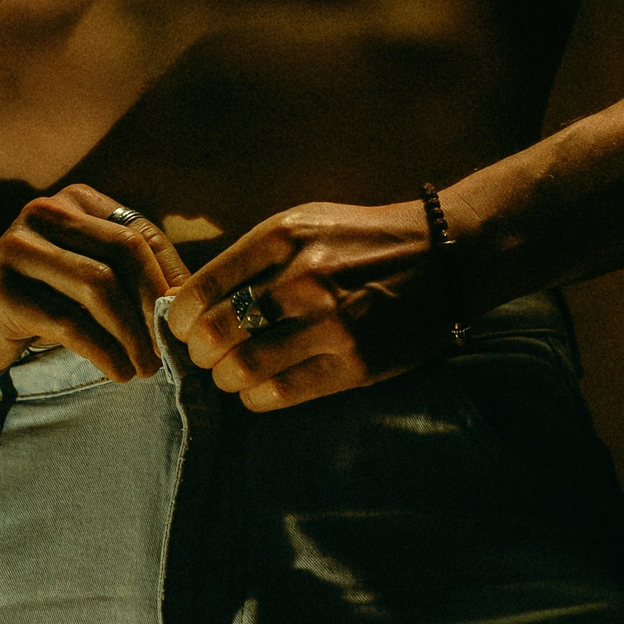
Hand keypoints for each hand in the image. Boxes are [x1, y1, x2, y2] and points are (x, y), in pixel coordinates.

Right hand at [0, 186, 184, 380]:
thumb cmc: (28, 293)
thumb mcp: (76, 270)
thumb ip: (122, 274)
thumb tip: (184, 304)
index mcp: (72, 202)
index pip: (140, 233)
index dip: (171, 277)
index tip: (186, 319)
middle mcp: (45, 213)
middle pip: (124, 252)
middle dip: (156, 304)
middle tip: (172, 346)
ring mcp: (19, 251)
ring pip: (100, 287)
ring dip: (133, 334)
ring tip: (148, 366)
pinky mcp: (4, 294)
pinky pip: (70, 324)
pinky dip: (104, 352)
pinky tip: (118, 372)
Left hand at [163, 197, 463, 409]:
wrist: (445, 256)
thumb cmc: (362, 241)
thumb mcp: (304, 225)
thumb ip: (252, 258)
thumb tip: (190, 302)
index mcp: (283, 238)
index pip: (202, 290)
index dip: (178, 319)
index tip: (181, 329)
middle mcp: (303, 278)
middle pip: (215, 334)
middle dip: (199, 353)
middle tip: (205, 357)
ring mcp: (332, 323)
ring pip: (243, 369)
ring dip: (225, 379)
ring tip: (230, 375)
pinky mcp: (355, 363)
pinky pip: (280, 394)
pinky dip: (255, 398)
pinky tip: (258, 389)